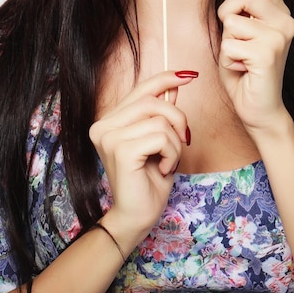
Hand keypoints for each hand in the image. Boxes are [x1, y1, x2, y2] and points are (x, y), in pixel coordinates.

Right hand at [89, 71, 193, 251]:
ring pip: (160, 120)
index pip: (141, 89)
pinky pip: (160, 137)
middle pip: (152, 101)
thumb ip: (161, 114)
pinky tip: (163, 168)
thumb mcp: (159, 141)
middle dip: (177, 119)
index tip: (190, 75)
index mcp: (110, 121)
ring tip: (169, 161)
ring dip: (175, 143)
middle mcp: (103, 126)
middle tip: (185, 140)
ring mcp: (109, 137)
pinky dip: (171, 153)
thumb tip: (173, 86)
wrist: (138, 217)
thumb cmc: (148, 181)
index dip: (166, 79)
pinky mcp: (121, 150)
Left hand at [214, 0, 293, 133]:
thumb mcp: (240, 33)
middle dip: (227, 15)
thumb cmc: (245, 71)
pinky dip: (227, 59)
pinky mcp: (268, 52)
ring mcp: (279, 36)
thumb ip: (243, 11)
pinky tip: (242, 70)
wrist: (259, 109)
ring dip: (227, 41)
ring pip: (233, 21)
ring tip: (240, 58)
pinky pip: (230, 43)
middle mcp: (285, 21)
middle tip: (234, 40)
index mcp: (279, 13)